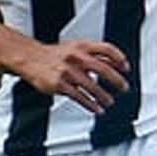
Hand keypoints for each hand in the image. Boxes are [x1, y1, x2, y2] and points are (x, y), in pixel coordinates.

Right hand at [11, 39, 130, 114]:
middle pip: (102, 68)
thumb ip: (92, 54)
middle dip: (116, 80)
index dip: (118, 58)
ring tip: (110, 102)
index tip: (126, 68)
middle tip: (124, 88)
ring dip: (103, 96)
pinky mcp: (59, 84)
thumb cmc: (54, 55)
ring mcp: (67, 71)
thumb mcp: (74, 48)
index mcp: (81, 46)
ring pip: (91, 86)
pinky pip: (79, 96)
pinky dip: (90, 104)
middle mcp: (75, 57)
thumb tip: (114, 64)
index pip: (106, 49)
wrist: (30, 58)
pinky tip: (97, 109)